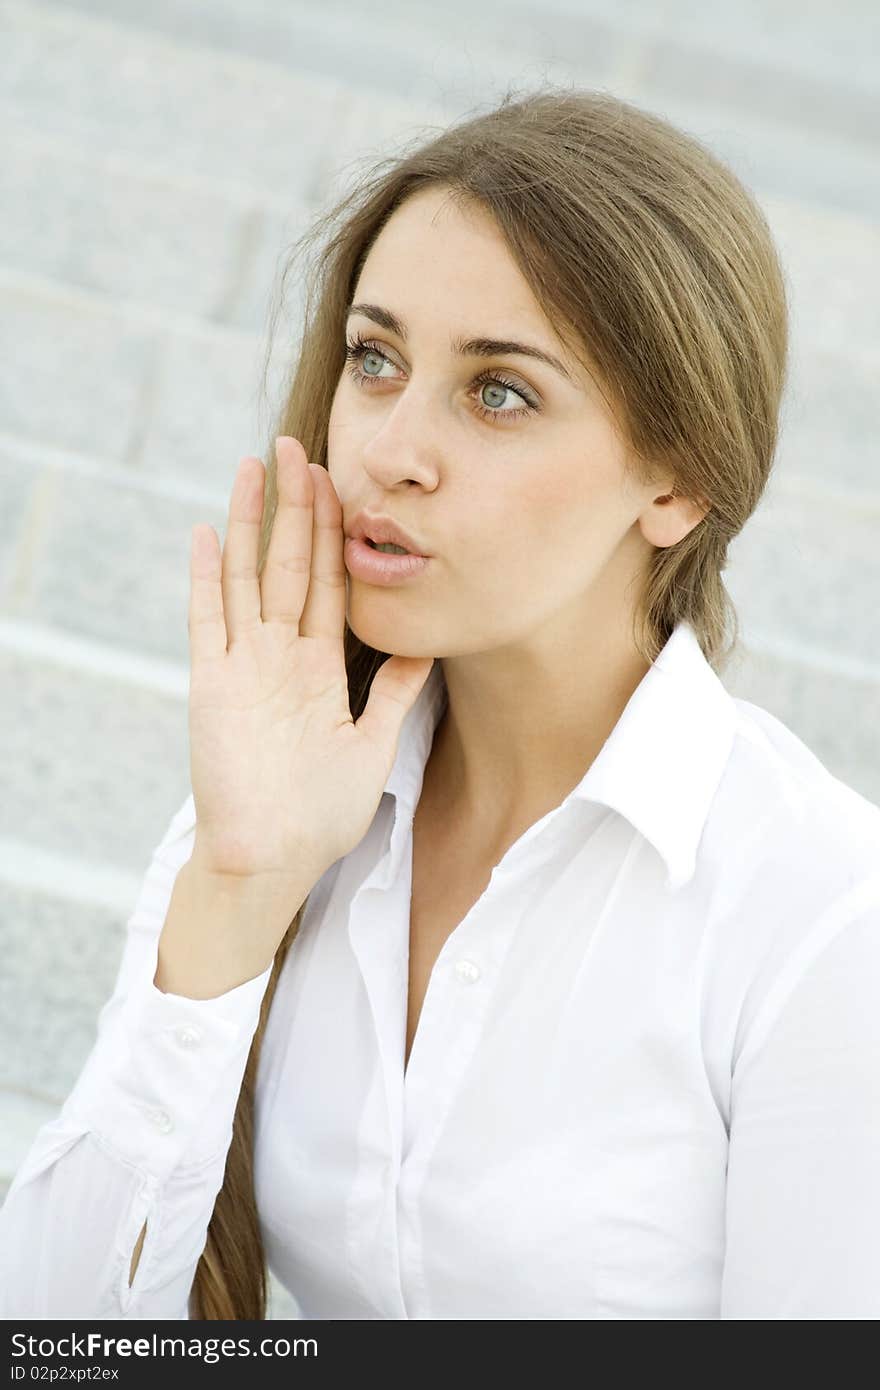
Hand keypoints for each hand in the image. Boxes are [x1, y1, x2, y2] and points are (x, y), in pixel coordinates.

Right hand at [185, 436, 433, 951]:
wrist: (272, 858)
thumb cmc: (319, 813)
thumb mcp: (373, 745)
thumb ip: (397, 694)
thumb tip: (431, 649)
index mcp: (320, 668)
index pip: (330, 584)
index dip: (336, 532)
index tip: (340, 482)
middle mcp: (280, 656)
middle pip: (291, 565)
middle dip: (296, 506)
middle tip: (298, 447)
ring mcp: (243, 665)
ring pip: (247, 577)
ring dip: (250, 522)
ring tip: (252, 466)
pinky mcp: (212, 683)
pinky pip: (206, 620)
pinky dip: (205, 577)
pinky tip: (205, 533)